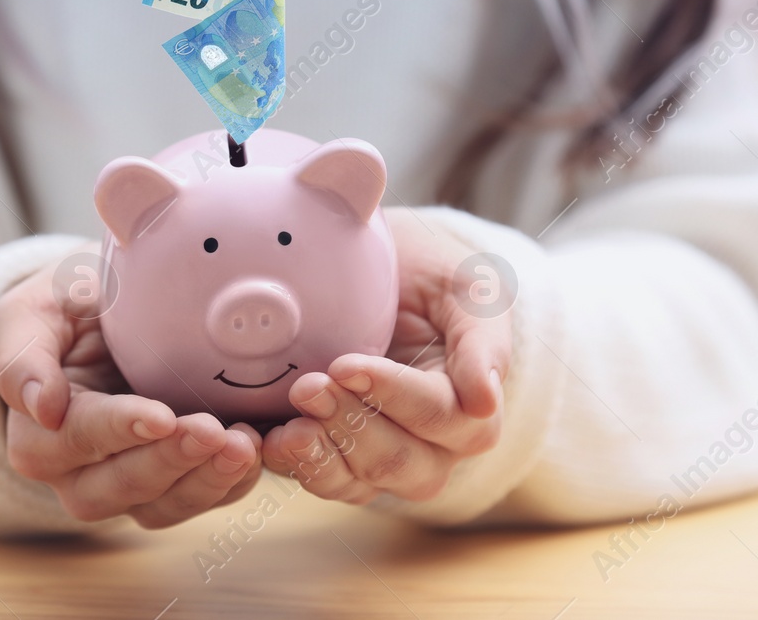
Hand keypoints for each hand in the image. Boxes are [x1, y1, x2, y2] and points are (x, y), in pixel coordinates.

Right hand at [0, 243, 261, 527]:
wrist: (106, 317)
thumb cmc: (65, 309)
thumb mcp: (32, 311)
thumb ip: (23, 352)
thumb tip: (39, 405)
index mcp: (38, 433)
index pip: (75, 438)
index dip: (119, 430)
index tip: (160, 416)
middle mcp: (77, 475)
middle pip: (119, 485)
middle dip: (170, 461)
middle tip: (213, 430)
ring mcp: (126, 487)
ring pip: (161, 506)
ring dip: (206, 480)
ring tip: (246, 444)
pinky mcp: (171, 486)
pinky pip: (200, 502)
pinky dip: (232, 483)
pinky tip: (259, 448)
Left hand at [261, 209, 509, 502]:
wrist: (388, 276)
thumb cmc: (432, 279)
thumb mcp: (466, 290)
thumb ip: (481, 340)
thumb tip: (486, 399)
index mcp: (473, 406)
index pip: (443, 417)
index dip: (394, 396)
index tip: (345, 365)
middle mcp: (436, 447)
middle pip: (402, 462)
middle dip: (351, 425)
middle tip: (308, 386)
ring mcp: (389, 461)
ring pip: (362, 482)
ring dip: (321, 454)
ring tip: (288, 422)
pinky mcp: (345, 463)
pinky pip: (326, 482)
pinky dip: (297, 466)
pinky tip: (272, 439)